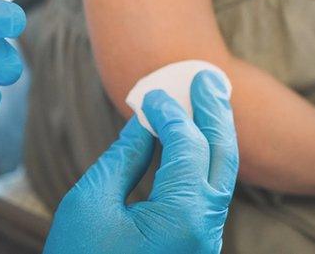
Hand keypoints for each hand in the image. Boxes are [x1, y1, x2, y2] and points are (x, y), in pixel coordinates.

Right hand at [44, 70, 238, 253]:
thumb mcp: (91, 202)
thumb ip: (126, 156)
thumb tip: (148, 121)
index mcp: (182, 218)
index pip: (188, 146)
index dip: (169, 113)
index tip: (150, 94)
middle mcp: (204, 231)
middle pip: (222, 157)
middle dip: (215, 113)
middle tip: (208, 77)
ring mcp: (204, 243)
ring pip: (221, 177)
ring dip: (215, 135)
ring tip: (209, 99)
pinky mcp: (195, 249)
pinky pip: (209, 196)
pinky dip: (204, 162)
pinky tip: (194, 140)